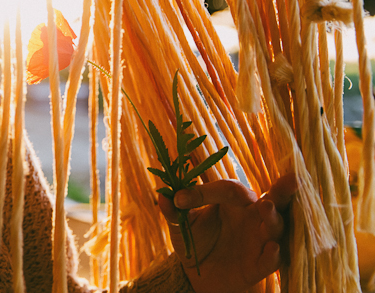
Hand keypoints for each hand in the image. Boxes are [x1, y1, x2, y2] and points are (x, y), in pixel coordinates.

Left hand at [156, 174, 296, 292]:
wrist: (202, 275)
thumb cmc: (197, 240)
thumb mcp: (182, 226)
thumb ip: (174, 211)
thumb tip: (162, 195)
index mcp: (234, 201)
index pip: (228, 189)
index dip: (204, 192)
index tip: (180, 199)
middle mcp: (253, 216)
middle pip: (273, 199)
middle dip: (284, 189)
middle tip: (292, 178)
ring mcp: (260, 240)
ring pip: (275, 226)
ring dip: (273, 218)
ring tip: (266, 207)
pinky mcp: (260, 264)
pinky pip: (271, 259)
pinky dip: (273, 254)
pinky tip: (272, 247)